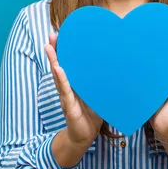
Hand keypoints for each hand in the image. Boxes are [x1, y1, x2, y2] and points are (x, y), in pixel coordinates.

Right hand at [45, 32, 102, 147]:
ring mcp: (66, 96)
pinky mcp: (68, 107)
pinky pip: (64, 91)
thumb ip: (102, 81)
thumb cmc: (92, 113)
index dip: (64, 49)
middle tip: (52, 34)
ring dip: (53, 60)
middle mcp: (68, 87)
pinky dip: (61, 79)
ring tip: (49, 47)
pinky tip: (58, 68)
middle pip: (59, 65)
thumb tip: (118, 64)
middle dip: (55, 50)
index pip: (68, 62)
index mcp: (75, 83)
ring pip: (58, 75)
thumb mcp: (98, 93)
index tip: (62, 33)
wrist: (85, 136)